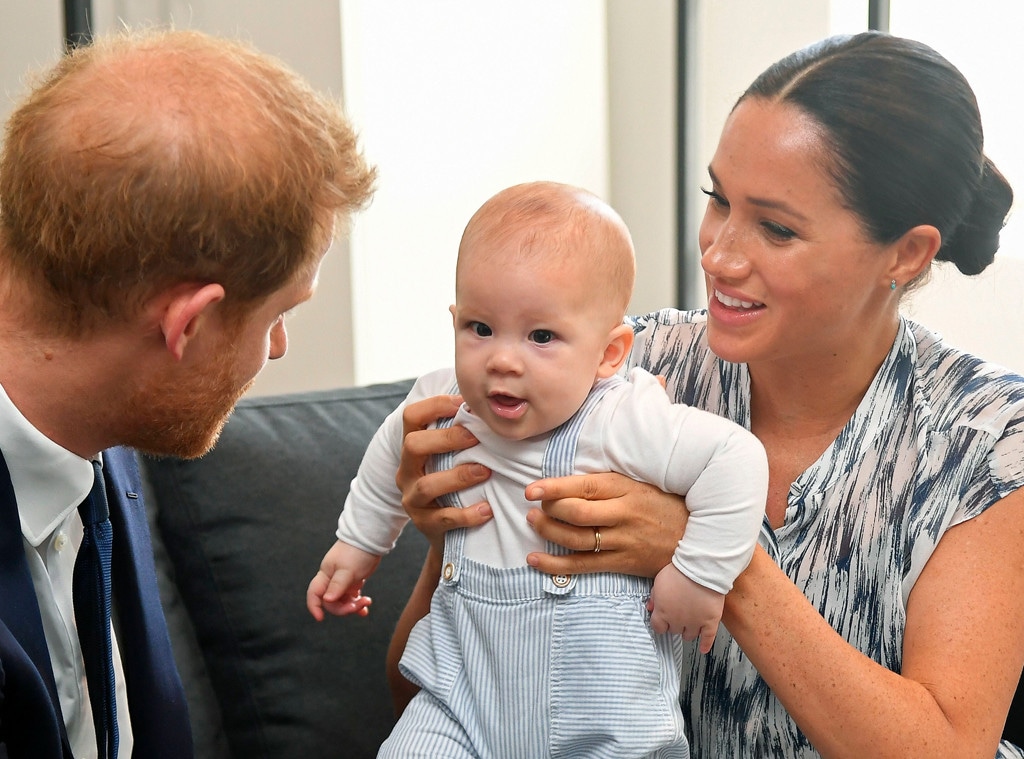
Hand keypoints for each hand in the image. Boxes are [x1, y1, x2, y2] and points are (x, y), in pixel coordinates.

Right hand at [306, 540, 380, 620]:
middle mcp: (332, 579)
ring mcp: (342, 581)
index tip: (321, 618)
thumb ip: (337, 585)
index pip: (314, 594)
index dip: (314, 606)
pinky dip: (358, 603)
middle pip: (331, 602)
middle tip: (359, 605)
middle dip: (344, 608)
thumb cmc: (357, 552)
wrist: (370, 539)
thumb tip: (327, 600)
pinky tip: (365, 608)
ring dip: (353, 606)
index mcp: (326, 575)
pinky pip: (352, 597)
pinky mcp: (353, 581)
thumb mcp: (347, 570)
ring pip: (342, 601)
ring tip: (366, 602)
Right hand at [396, 394, 492, 549]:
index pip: (412, 417)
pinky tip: (487, 510)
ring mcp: (412, 499)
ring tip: (486, 472)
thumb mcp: (452, 458)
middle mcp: (407, 471)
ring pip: (427, 485)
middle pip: (412, 445)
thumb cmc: (456, 485)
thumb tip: (489, 403)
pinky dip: (467, 514)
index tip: (463, 403)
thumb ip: (463, 433)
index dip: (434, 405)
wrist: (449, 535)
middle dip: (446, 438)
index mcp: (413, 449)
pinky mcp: (424, 524)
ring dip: (459, 476)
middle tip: (476, 437)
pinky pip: (443, 518)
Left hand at [523, 472, 687, 577]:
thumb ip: (609, 483)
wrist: (699, 539)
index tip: (532, 490)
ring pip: (576, 539)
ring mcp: (623, 541)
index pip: (584, 486)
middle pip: (577, 513)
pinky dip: (555, 564)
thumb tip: (569, 480)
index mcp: (627, 489)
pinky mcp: (622, 563)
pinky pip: (583, 566)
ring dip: (548, 532)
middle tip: (533, 507)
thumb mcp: (641, 484)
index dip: (554, 488)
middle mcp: (624, 515)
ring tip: (533, 523)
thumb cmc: (665, 505)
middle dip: (548, 510)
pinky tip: (535, 560)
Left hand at [648, 564, 723, 653]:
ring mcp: (694, 623)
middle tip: (678, 617)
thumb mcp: (659, 581)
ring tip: (689, 625)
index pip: (658, 628)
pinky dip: (706, 645)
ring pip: (689, 636)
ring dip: (688, 631)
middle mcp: (677, 621)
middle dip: (675, 624)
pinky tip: (703, 649)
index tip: (663, 621)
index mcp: (663, 612)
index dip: (661, 624)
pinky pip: (708, 638)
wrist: (700, 568)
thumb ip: (654, 597)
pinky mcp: (710, 622)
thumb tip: (650, 608)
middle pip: (674, 631)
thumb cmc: (679, 572)